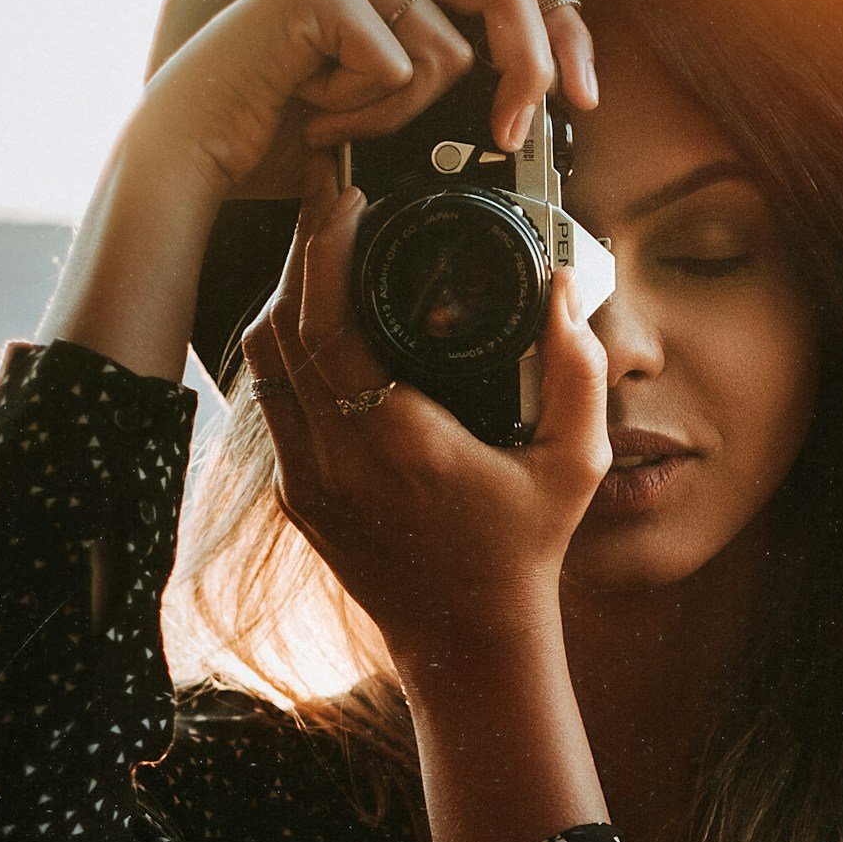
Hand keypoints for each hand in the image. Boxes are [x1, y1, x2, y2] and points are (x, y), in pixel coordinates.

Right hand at [135, 0, 598, 200]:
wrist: (196, 151)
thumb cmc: (285, 134)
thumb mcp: (389, 108)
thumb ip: (449, 87)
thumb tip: (540, 110)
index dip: (563, 34)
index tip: (585, 98)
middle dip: (530, 68)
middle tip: (512, 136)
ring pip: (446, 55)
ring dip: (399, 117)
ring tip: (336, 122)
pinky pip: (395, 68)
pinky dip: (361, 114)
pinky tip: (311, 112)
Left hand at [241, 154, 610, 668]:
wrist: (467, 645)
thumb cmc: (524, 553)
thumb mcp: (577, 464)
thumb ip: (580, 371)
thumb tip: (563, 287)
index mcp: (397, 442)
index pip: (326, 321)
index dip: (324, 247)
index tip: (345, 196)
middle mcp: (335, 460)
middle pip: (279, 327)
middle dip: (298, 254)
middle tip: (331, 204)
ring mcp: (305, 481)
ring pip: (262, 362)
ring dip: (284, 299)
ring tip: (323, 253)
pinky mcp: (296, 497)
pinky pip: (271, 402)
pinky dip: (287, 351)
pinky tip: (321, 324)